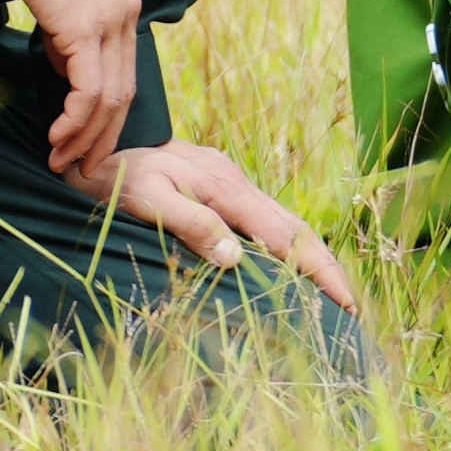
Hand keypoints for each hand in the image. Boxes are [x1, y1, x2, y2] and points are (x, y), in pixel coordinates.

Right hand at [18, 0, 146, 189]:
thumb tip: (66, 71)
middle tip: (81, 167)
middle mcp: (126, 13)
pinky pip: (88, 89)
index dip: (109, 114)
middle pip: (124, 91)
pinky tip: (60, 136)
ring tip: (63, 160)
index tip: (88, 142)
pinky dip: (75, 119)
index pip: (125, 72)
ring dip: (85, 136)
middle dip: (102, 136)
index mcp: (124, 4)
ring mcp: (112, 20)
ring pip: (108, 97)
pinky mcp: (87, 27)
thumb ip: (72, 32)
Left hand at [110, 139, 363, 315]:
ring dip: (310, 257)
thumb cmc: (115, 177)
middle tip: (351, 306)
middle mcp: (237, 184)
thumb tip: (235, 258)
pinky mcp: (221, 189)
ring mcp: (231, 184)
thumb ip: (191, 224)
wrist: (99, 145)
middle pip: (296, 227)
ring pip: (284, 222)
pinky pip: (265, 221)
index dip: (317, 269)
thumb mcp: (147, 199)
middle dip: (326, 266)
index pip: (285, 235)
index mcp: (226, 188)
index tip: (343, 300)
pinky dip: (286, 246)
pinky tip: (288, 265)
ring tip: (331, 291)